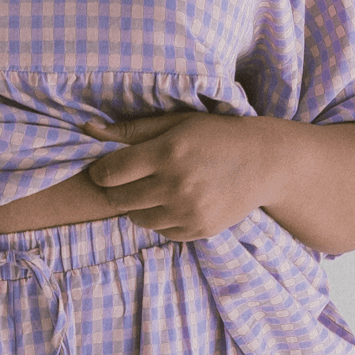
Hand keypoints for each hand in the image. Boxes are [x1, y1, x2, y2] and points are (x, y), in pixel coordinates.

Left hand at [81, 111, 276, 240]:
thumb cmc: (216, 135)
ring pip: (137, 219)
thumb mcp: (176, 123)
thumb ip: (131, 129)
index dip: (101, 172)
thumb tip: (88, 129)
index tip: (106, 169)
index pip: (109, 173)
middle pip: (119, 200)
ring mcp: (189, 211)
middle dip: (116, 190)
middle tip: (129, 180)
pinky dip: (161, 219)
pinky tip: (175, 201)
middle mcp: (176, 185)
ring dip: (138, 206)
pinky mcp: (199, 229)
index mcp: (167, 153)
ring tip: (155, 189)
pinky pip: (161, 231)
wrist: (266, 161)